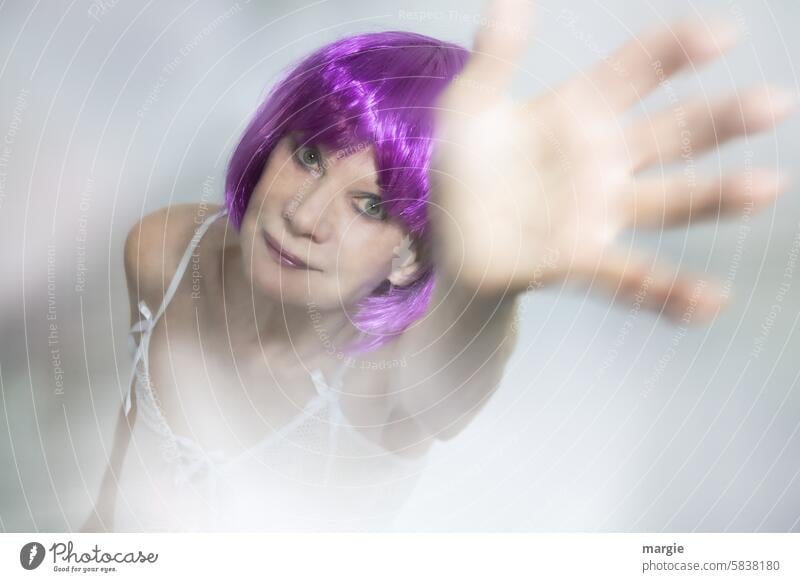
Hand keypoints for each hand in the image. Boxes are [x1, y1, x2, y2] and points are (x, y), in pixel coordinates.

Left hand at [428, 0, 795, 321]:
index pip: (636, 71)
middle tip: (775, 104)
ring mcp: (595, 212)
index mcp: (578, 112)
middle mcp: (601, 160)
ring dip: (714, 197)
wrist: (445, 233)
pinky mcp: (578, 259)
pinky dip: (668, 292)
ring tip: (764, 186)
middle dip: (721, 120)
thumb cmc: (463, 165)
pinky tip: (709, 301)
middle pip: (672, 134)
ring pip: (666, 202)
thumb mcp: (470, 106)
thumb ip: (495, 58)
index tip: (720, 36)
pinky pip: (631, 278)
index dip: (675, 52)